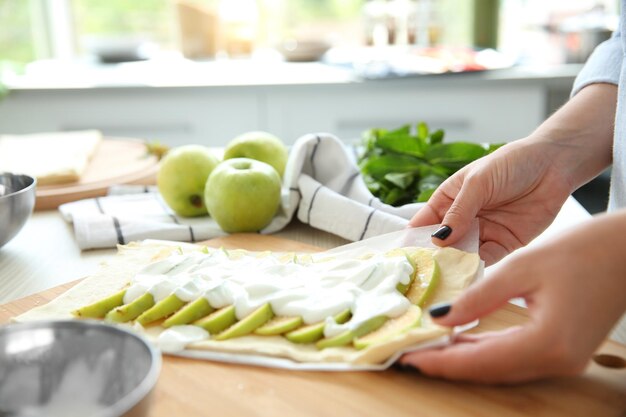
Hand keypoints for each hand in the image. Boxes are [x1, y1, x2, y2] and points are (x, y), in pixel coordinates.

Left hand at [400, 210, 625, 382]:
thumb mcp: (522, 268)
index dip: (440, 361)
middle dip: (446, 364)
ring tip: (428, 347)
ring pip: (500, 368)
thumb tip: (439, 316)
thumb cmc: (583, 251)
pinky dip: (485, 351)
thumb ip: (478, 297)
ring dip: (463, 359)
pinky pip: (515, 358)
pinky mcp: (563, 350)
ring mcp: (563, 359)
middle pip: (488, 371)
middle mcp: (557, 361)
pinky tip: (462, 340)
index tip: (407, 357)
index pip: (480, 361)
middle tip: (409, 354)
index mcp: (547, 343)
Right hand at [409, 138, 571, 264]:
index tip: (403, 257)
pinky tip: (468, 274)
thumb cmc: (511, 163)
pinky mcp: (504, 244)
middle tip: (422, 275)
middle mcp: (462, 219)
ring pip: (461, 254)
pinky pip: (486, 260)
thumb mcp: (478, 182)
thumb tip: (437, 239)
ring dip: (454, 265)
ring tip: (443, 279)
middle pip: (441, 244)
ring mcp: (482, 232)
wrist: (555, 164)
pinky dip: (477, 268)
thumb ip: (459, 211)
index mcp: (448, 199)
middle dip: (432, 258)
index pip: (424, 223)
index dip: (412, 239)